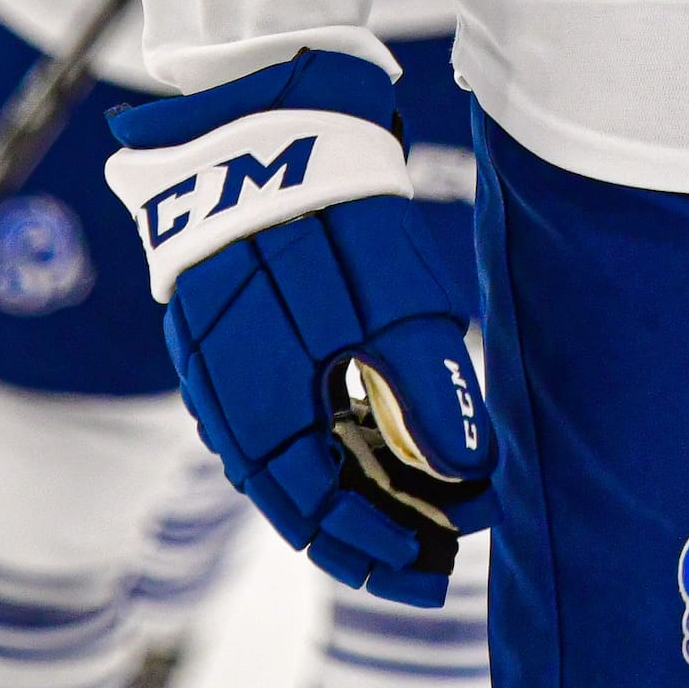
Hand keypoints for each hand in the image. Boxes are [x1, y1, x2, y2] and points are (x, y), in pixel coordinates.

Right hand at [105, 53, 490, 604]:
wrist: (259, 121)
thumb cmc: (327, 213)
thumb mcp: (389, 303)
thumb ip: (423, 392)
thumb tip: (468, 473)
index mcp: (259, 410)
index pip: (320, 515)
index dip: (382, 550)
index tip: (442, 565)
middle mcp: (227, 404)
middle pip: (300, 499)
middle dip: (370, 534)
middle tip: (438, 557)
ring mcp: (219, 369)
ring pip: (288, 461)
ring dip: (352, 490)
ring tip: (418, 508)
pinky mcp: (228, 334)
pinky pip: (276, 418)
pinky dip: (328, 444)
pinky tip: (374, 443)